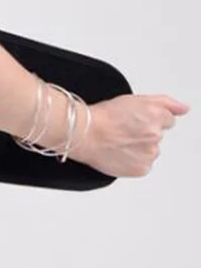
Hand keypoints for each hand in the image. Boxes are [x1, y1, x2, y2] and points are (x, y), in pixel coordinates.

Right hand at [70, 93, 189, 177]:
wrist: (83, 133)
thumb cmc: (101, 116)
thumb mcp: (132, 98)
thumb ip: (165, 102)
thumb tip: (184, 108)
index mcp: (156, 116)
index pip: (166, 119)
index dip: (148, 117)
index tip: (134, 118)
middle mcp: (156, 136)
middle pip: (157, 134)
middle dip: (143, 132)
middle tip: (122, 128)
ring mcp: (150, 154)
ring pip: (150, 150)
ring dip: (139, 146)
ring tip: (117, 140)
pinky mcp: (142, 169)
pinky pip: (143, 164)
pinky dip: (133, 159)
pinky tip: (119, 151)